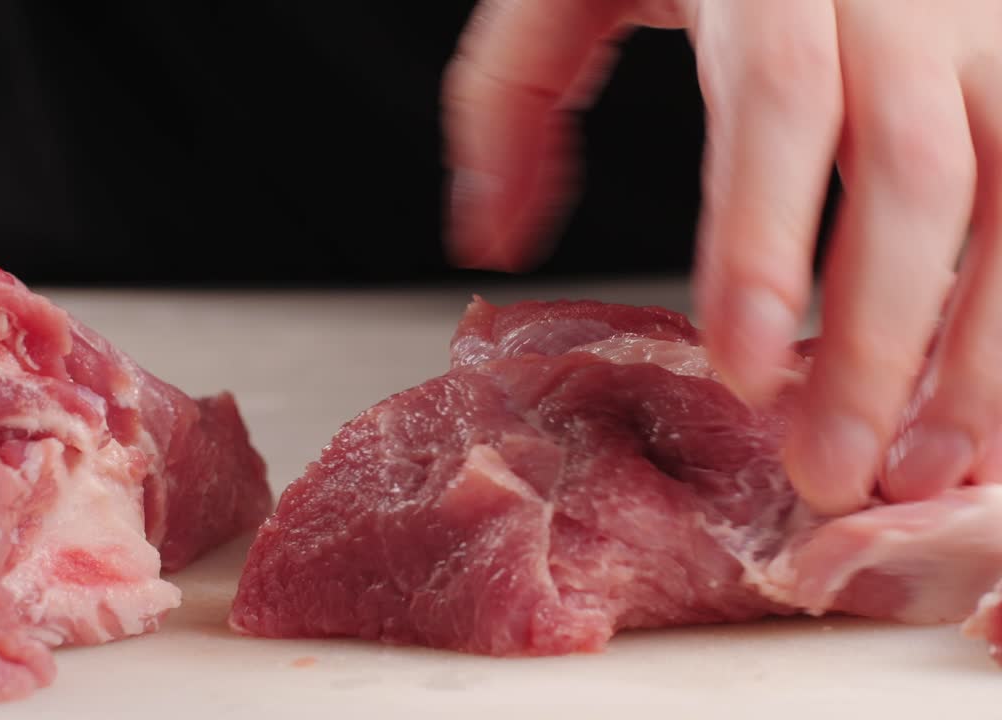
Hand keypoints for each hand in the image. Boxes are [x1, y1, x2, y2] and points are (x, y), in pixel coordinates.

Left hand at [443, 0, 1001, 514]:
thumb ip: (513, 96)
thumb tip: (494, 241)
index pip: (775, 102)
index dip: (763, 241)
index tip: (743, 373)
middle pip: (913, 171)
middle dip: (876, 337)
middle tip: (827, 470)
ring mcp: (994, 20)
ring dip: (984, 345)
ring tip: (930, 468)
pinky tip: (986, 404)